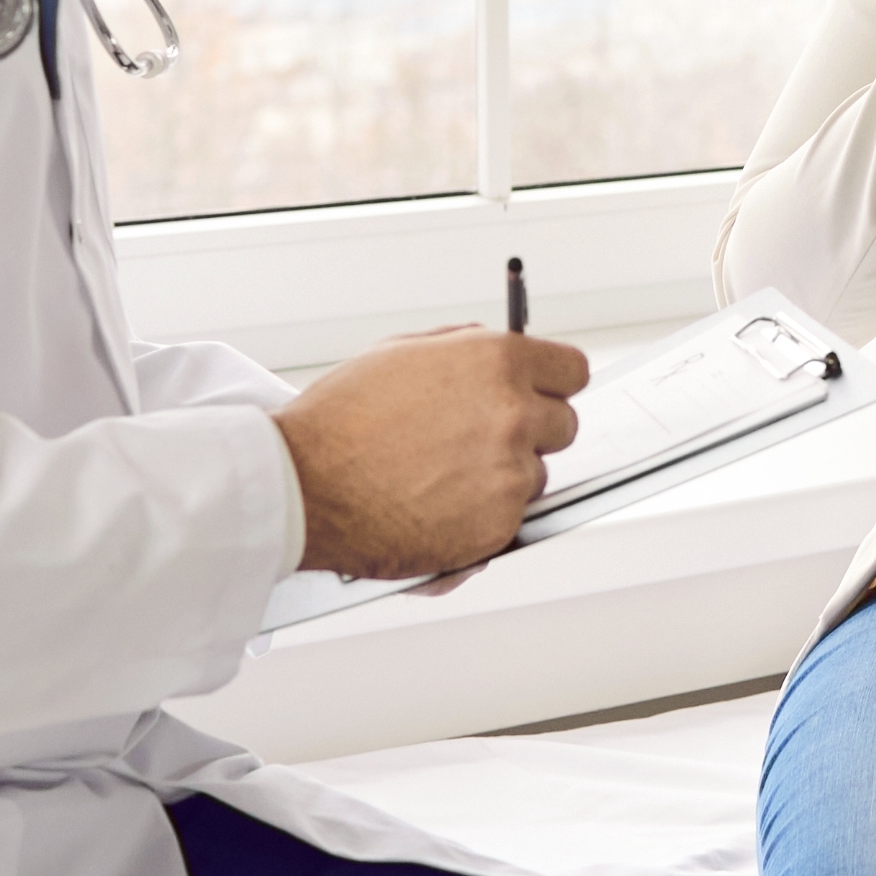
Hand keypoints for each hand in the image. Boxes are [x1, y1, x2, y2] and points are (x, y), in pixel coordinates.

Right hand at [274, 325, 591, 577]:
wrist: (303, 485)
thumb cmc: (341, 419)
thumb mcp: (403, 353)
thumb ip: (465, 348)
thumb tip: (496, 348)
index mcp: (498, 362)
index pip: (572, 370)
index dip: (550, 384)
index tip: (539, 395)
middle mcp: (514, 415)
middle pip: (563, 425)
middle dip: (530, 432)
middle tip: (478, 440)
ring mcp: (510, 474)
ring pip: (535, 476)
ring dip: (502, 478)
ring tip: (440, 477)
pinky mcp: (498, 527)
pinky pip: (510, 520)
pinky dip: (481, 519)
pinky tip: (434, 506)